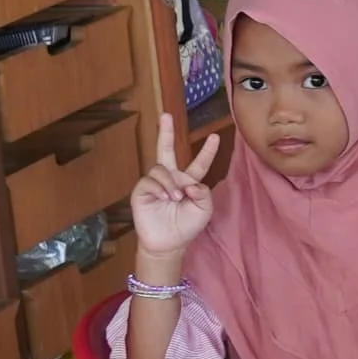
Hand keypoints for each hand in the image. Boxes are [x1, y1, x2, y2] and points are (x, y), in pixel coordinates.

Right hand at [127, 113, 225, 266]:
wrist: (168, 243)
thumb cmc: (187, 226)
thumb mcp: (204, 209)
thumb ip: (203, 192)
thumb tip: (188, 183)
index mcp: (189, 182)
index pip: (199, 163)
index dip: (207, 151)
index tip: (215, 137)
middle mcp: (171, 178)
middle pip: (167, 150)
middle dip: (165, 132)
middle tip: (166, 115)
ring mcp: (155, 183)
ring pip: (161, 168)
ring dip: (170, 182)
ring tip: (175, 198)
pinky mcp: (142, 191)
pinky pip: (150, 180)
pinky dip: (160, 187)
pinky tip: (165, 197)